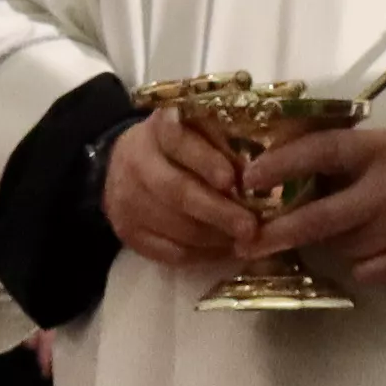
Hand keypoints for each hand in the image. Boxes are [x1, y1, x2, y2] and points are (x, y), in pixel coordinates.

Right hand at [102, 105, 260, 270]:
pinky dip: (203, 256)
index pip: (180, 142)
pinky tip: (225, 249)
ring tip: (246, 240)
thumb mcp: (199, 131)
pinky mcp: (129, 233)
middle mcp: (136, 163)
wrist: (125, 164)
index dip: (206, 161)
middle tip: (251, 227)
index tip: (232, 180)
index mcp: (159, 129)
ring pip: (176, 228)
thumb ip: (225, 145)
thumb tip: (261, 175)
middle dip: (218, 212)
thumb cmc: (180, 146)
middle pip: (177, 191)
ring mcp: (127, 201)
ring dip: (216, 237)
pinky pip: (170, 253)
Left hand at [243, 122, 385, 290]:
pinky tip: (378, 246)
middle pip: (319, 216)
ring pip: (338, 245)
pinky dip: (358, 262)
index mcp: (383, 150)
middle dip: (278, 230)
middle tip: (248, 240)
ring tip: (350, 228)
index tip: (248, 177)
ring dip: (328, 242)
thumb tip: (289, 178)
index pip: (322, 152)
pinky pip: (361, 269)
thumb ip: (349, 160)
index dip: (281, 165)